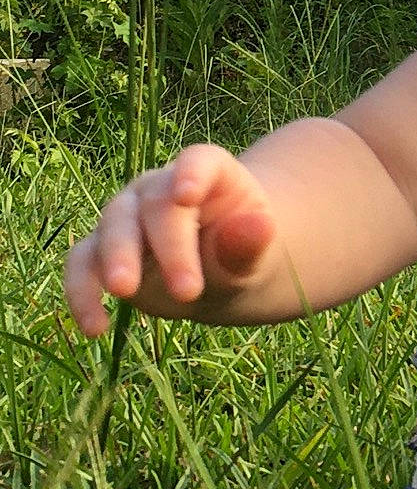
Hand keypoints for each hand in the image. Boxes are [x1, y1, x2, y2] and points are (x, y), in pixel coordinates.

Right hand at [64, 144, 277, 335]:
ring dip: (115, 261)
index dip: (192, 173)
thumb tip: (261, 224)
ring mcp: (126, 216)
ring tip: (125, 292)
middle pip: (156, 206)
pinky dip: (83, 293)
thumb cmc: (238, 256)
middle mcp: (160, 188)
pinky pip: (83, 264)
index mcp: (207, 174)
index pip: (200, 162)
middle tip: (186, 290)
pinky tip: (95, 326)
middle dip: (168, 247)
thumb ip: (249, 243)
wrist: (217, 274)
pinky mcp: (101, 249)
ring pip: (112, 229)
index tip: (187, 195)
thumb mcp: (252, 255)